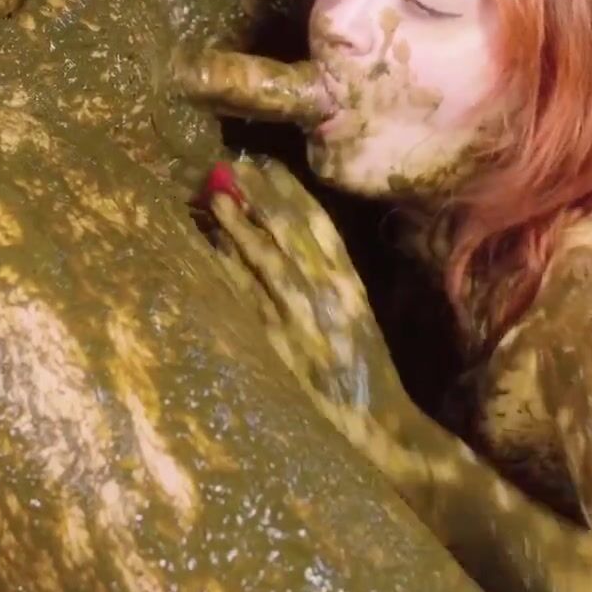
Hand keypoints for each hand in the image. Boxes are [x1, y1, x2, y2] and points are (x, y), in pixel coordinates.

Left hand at [202, 158, 410, 424]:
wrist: (378, 426)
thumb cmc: (362, 374)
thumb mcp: (352, 319)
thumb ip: (328, 286)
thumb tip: (290, 247)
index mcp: (350, 286)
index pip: (320, 227)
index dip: (292, 193)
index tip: (268, 165)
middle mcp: (329, 295)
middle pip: (293, 234)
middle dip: (263, 197)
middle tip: (234, 166)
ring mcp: (303, 319)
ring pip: (268, 260)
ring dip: (241, 227)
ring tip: (216, 198)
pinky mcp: (281, 345)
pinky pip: (251, 299)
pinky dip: (232, 271)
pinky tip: (213, 250)